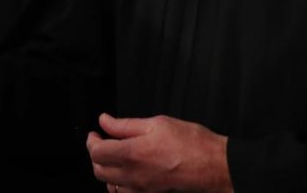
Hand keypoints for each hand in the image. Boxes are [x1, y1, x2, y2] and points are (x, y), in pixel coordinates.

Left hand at [86, 114, 231, 192]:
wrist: (215, 166)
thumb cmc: (191, 142)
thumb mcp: (156, 123)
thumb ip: (125, 125)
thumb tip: (104, 121)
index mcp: (133, 154)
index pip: (97, 153)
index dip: (91, 141)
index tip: (95, 133)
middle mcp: (134, 175)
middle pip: (99, 171)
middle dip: (96, 155)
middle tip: (102, 142)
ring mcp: (141, 189)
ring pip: (109, 185)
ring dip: (106, 170)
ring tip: (113, 156)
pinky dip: (118, 185)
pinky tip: (125, 173)